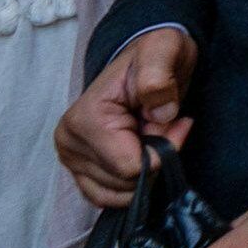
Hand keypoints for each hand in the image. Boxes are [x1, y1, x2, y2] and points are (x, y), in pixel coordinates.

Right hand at [55, 29, 194, 208]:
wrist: (148, 58)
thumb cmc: (156, 55)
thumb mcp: (163, 50)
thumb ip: (158, 78)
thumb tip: (161, 115)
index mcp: (84, 120)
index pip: (129, 167)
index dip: (164, 151)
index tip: (178, 123)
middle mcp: (69, 143)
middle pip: (124, 183)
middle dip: (155, 159)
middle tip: (166, 125)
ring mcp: (71, 159)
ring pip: (118, 193)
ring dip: (146, 170)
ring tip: (154, 135)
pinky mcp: (80, 170)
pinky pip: (107, 197)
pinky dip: (132, 184)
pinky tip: (145, 154)